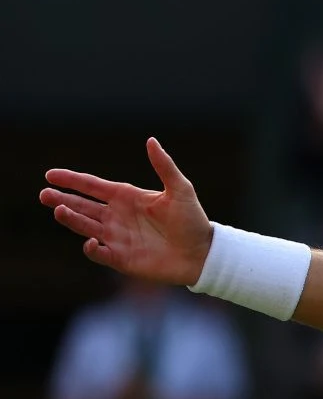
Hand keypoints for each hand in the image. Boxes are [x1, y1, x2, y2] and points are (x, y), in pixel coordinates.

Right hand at [40, 138, 213, 285]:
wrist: (203, 253)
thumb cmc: (193, 220)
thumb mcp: (180, 189)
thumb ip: (164, 166)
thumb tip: (151, 140)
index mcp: (127, 197)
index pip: (93, 186)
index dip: (72, 180)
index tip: (50, 174)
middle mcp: (117, 216)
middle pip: (82, 206)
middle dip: (61, 199)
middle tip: (44, 194)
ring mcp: (117, 237)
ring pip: (84, 226)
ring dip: (70, 219)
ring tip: (57, 209)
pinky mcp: (121, 258)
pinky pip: (99, 253)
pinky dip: (91, 248)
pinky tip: (90, 241)